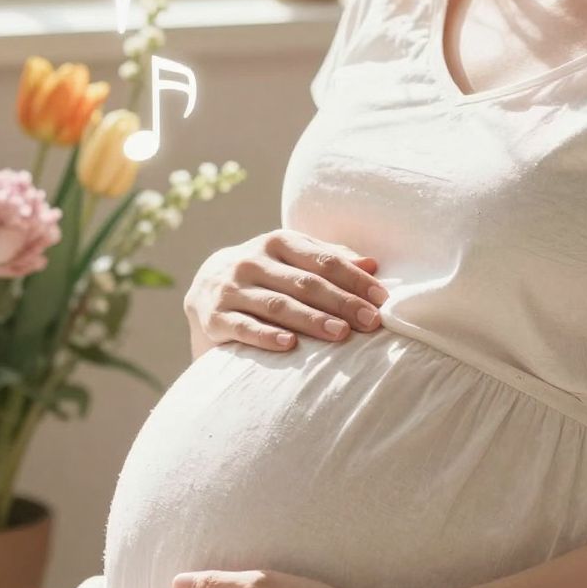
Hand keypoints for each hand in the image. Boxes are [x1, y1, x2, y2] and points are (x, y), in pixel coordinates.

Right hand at [182, 230, 389, 356]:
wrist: (205, 287)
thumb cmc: (265, 274)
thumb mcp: (292, 259)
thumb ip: (329, 259)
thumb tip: (373, 264)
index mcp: (277, 242)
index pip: (322, 260)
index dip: (353, 279)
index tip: (381, 299)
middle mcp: (252, 261)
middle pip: (304, 283)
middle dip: (341, 302)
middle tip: (370, 321)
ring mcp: (231, 288)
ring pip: (277, 305)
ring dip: (312, 320)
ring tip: (341, 333)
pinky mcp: (215, 316)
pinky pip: (243, 327)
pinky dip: (266, 336)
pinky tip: (289, 345)